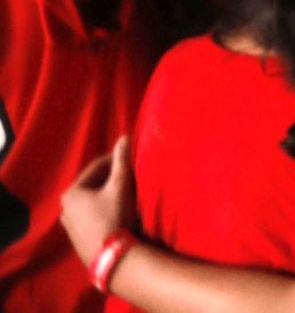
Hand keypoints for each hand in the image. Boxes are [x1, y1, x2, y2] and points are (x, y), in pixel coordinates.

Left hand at [60, 138, 134, 279]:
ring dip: (107, 195)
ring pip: (92, 201)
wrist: (110, 256)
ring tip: (126, 193)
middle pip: (93, 185)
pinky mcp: (78, 238)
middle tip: (130, 175)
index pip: (95, 167)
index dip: (115, 160)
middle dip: (111, 178)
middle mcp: (65, 208)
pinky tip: (118, 212)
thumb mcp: (120, 186)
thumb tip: (124, 136)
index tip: (131, 158)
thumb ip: (122, 161)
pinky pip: (91, 215)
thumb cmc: (113, 216)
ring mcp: (69, 225)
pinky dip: (103, 209)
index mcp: (71, 192)